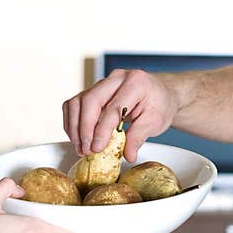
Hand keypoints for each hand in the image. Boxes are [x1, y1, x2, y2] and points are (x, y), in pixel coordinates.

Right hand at [63, 69, 178, 161]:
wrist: (160, 94)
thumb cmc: (159, 105)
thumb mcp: (156, 122)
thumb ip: (139, 137)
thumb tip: (128, 155)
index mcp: (136, 82)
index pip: (114, 107)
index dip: (103, 129)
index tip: (97, 148)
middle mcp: (117, 78)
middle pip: (91, 100)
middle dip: (85, 128)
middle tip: (87, 150)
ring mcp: (103, 82)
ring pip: (78, 101)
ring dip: (75, 127)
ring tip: (81, 148)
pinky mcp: (93, 90)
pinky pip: (75, 104)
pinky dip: (72, 122)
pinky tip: (78, 138)